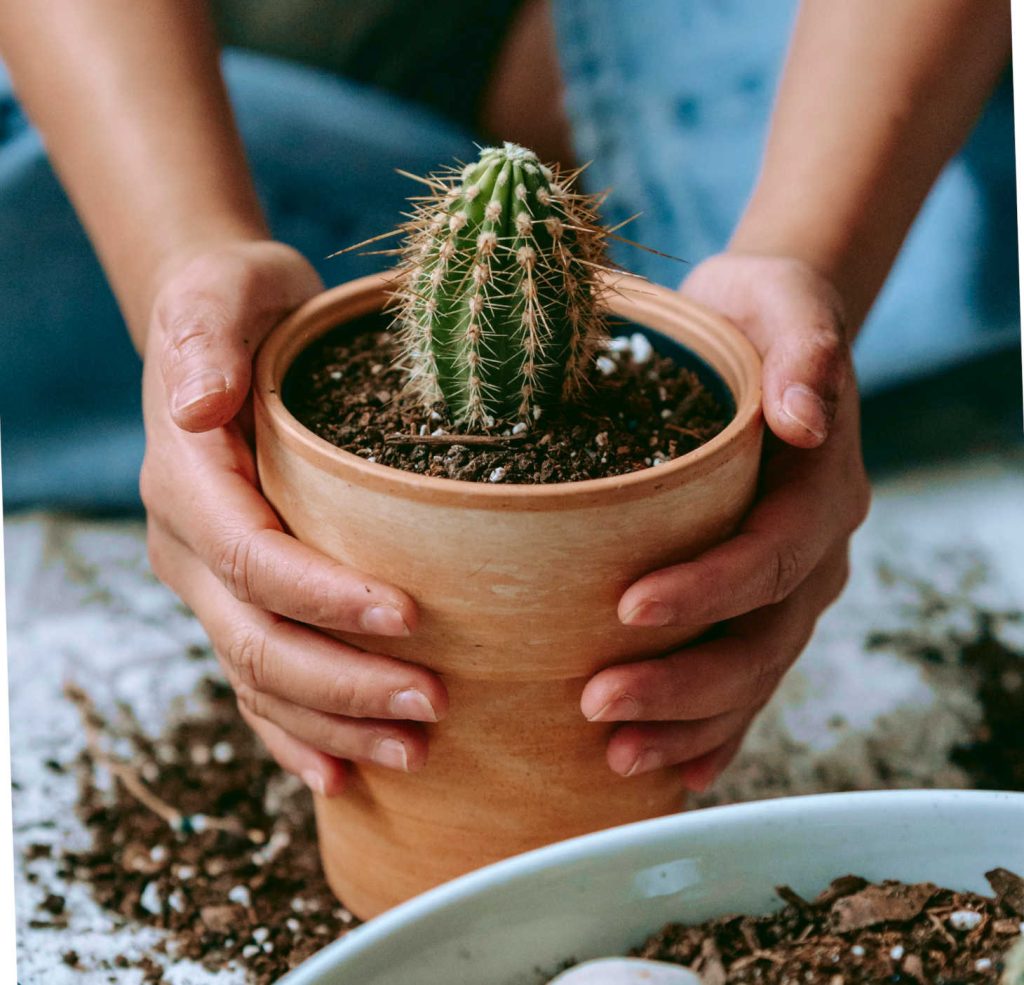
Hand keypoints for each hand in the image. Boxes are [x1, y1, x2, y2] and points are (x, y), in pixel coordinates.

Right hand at [141, 240, 447, 795]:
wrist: (226, 335)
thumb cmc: (242, 308)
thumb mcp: (223, 293)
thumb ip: (206, 338)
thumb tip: (196, 407)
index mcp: (190, 482)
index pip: (256, 561)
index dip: (326, 599)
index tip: (410, 615)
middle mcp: (190, 545)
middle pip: (259, 640)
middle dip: (344, 682)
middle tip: (433, 703)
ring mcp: (209, 583)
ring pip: (259, 678)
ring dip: (333, 723)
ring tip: (415, 750)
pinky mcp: (237, 599)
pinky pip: (257, 683)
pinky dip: (297, 734)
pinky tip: (344, 773)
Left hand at [581, 254, 869, 788]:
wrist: (762, 338)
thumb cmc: (754, 318)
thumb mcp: (780, 303)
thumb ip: (804, 350)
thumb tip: (805, 419)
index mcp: (820, 487)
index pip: (768, 554)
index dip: (706, 590)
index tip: (626, 608)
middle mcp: (815, 551)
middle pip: (761, 638)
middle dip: (683, 682)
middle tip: (596, 705)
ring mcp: (791, 586)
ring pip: (752, 675)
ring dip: (688, 723)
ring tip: (615, 755)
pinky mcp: (759, 602)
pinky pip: (745, 679)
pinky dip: (712, 730)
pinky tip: (670, 766)